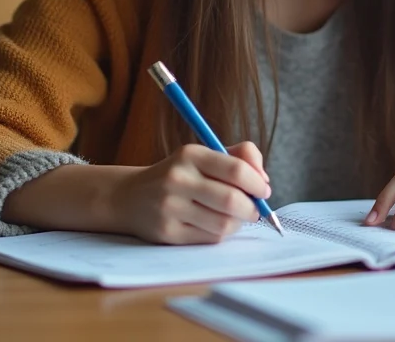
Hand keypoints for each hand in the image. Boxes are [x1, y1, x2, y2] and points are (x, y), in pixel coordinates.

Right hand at [113, 142, 270, 244]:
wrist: (130, 197)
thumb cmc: (179, 176)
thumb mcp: (204, 156)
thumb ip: (240, 157)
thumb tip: (264, 181)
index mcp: (191, 155)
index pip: (236, 170)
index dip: (258, 183)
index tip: (263, 190)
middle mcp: (178, 179)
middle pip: (232, 201)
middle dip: (252, 208)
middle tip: (254, 209)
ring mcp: (170, 207)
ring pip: (224, 224)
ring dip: (237, 224)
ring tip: (233, 217)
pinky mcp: (167, 232)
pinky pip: (210, 239)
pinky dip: (220, 234)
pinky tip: (214, 225)